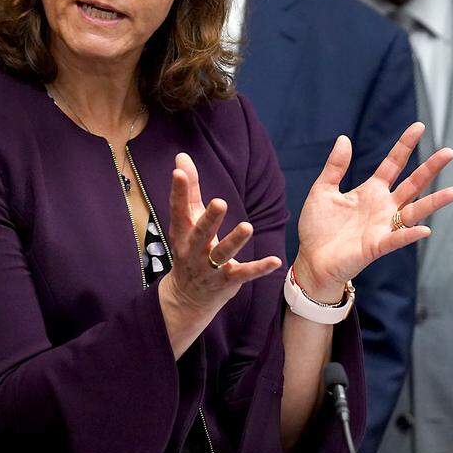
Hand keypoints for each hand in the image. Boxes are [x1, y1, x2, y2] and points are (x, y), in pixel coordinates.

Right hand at [158, 153, 281, 351]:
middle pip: (200, 234)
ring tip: (247, 227)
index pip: (178, 209)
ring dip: (234, 242)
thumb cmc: (189, 248)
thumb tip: (181, 156)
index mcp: (182, 232)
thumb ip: (188, 190)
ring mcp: (209, 268)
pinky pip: (244, 274)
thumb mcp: (186, 221)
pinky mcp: (227, 281)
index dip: (178, 191)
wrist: (188, 296)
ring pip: (222, 254)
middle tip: (219, 202)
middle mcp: (193, 250)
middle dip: (209, 219)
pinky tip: (275, 261)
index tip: (179, 172)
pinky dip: (259, 268)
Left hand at [295, 122, 452, 301]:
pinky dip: (410, 235)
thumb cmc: (317, 227)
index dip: (404, 146)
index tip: (418, 126)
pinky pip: (397, 240)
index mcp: (370, 191)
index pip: (393, 164)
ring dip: (434, 202)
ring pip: (414, 211)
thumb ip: (335, 167)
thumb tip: (344, 138)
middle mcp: (383, 207)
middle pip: (412, 184)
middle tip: (449, 152)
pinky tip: (424, 229)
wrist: (311, 260)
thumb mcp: (322, 190)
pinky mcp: (377, 246)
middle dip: (430, 168)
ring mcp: (383, 227)